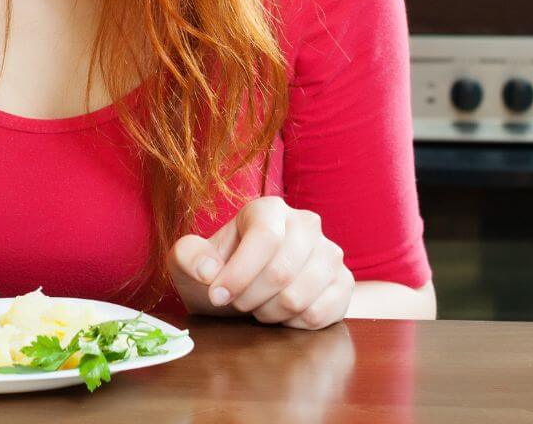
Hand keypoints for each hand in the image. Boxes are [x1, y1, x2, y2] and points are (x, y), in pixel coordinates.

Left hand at [168, 196, 353, 329]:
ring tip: (257, 305)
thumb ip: (188, 257)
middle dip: (249, 297)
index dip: (239, 273)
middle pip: (281, 272)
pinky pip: (319, 315)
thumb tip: (209, 271)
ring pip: (299, 297)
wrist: (242, 291)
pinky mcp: (344, 284)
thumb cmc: (217, 271)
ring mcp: (330, 254)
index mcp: (269, 209)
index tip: (216, 295)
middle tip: (236, 302)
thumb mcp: (188, 261)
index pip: (265, 238)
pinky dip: (292, 324)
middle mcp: (306, 224)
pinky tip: (280, 314)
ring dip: (268, 313)